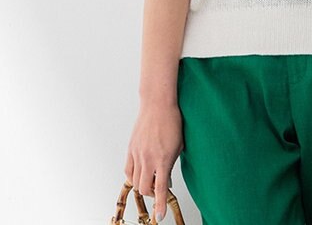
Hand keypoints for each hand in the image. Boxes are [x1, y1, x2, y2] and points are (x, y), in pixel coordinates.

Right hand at [125, 101, 183, 221]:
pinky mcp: (130, 149)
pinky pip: (128, 170)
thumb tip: (166, 179)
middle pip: (144, 188)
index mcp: (163, 159)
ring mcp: (137, 154)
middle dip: (152, 195)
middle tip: (158, 190)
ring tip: (151, 180)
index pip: (160, 189)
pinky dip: (133, 177)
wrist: (158, 104)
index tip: (160, 216)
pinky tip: (140, 174)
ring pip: (135, 181)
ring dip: (143, 185)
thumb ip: (171, 163)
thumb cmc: (172, 121)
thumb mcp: (178, 145)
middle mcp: (148, 159)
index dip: (159, 205)